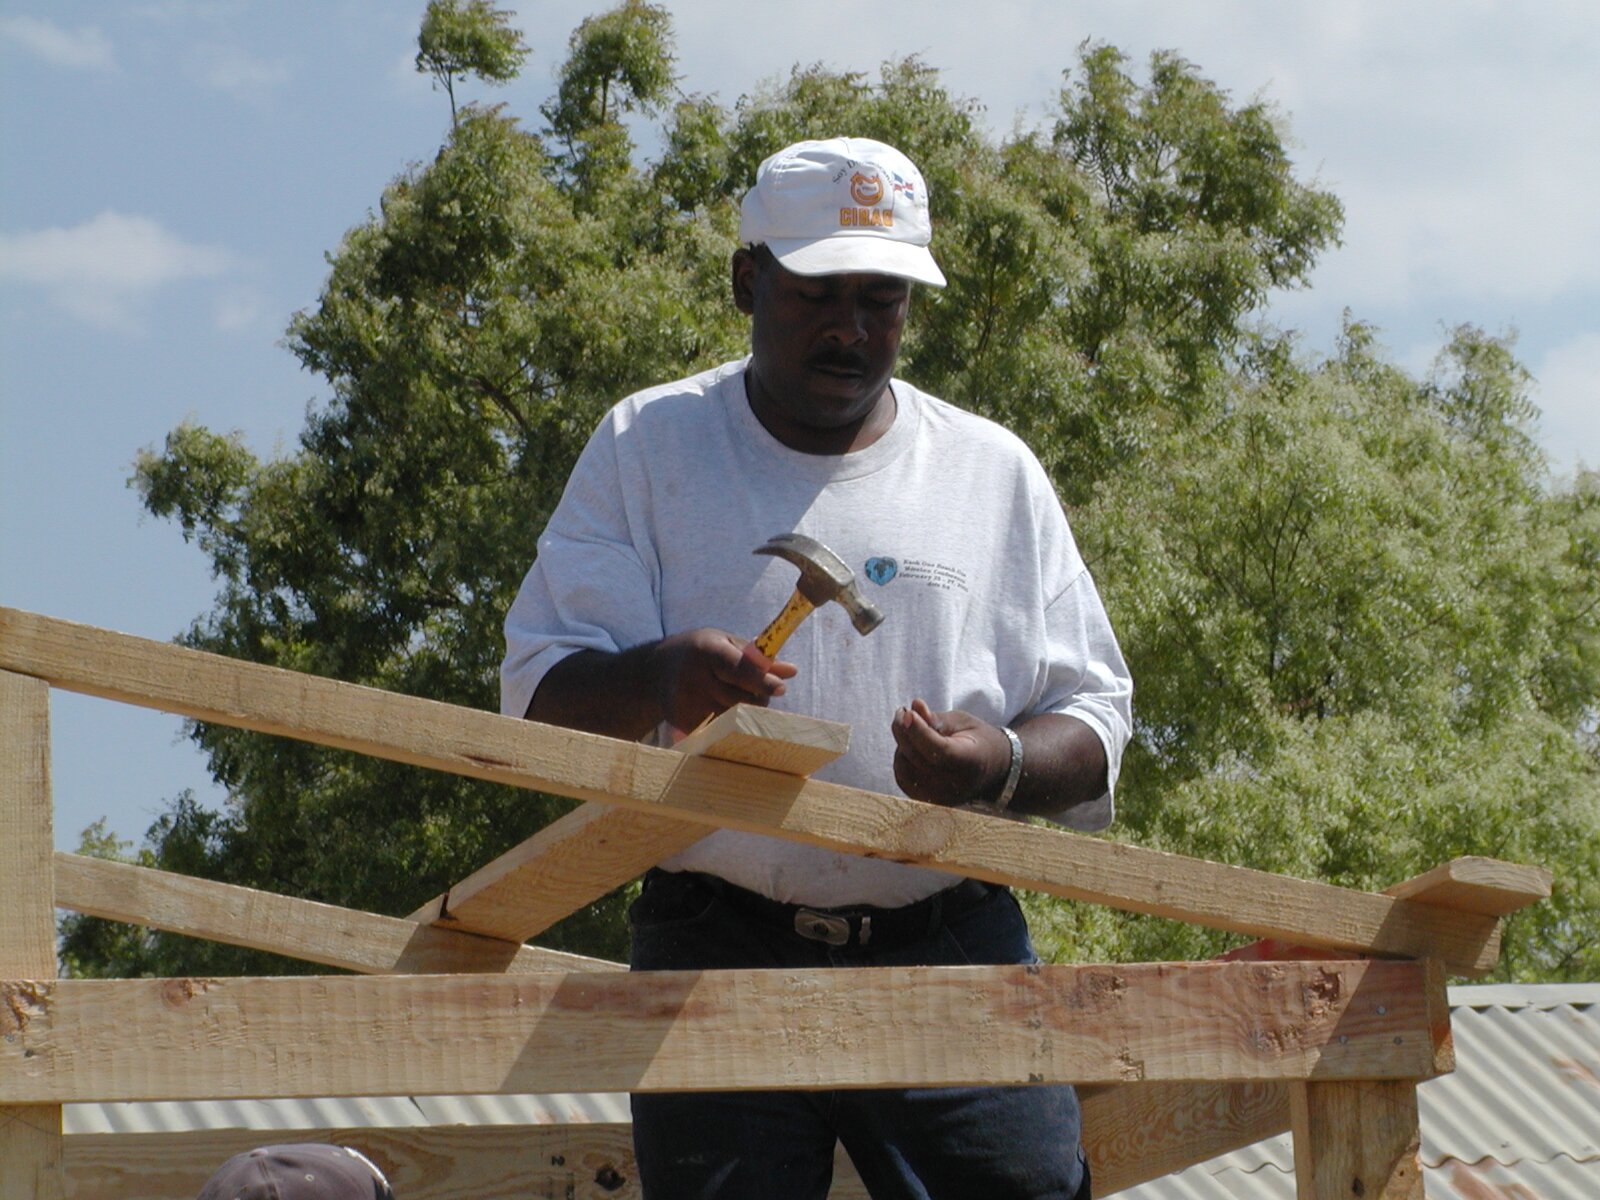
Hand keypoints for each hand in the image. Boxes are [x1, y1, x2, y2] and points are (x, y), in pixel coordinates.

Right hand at [653, 628, 797, 731]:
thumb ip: (756, 657)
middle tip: (761, 690)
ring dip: (745, 711)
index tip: (781, 688)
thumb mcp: (724, 642)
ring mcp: (686, 703)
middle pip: (741, 699)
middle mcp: (694, 678)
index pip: (739, 669)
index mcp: (706, 651)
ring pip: (733, 717)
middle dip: (759, 697)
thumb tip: (791, 672)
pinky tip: (718, 708)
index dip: (762, 681)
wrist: (653, 670)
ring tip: (736, 695)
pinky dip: (727, 722)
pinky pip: (718, 728)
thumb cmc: (698, 651)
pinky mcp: (682, 722)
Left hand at [890, 699, 1010, 806]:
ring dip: (902, 746)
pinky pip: (903, 779)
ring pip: (905, 769)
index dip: (919, 731)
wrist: (993, 769)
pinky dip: (901, 761)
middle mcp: (956, 785)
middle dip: (904, 732)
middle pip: (918, 758)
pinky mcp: (929, 802)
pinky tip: (910, 748)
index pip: (938, 750)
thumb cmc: (978, 740)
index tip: (907, 712)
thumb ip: (937, 718)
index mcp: (971, 762)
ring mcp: (941, 797)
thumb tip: (914, 707)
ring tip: (910, 730)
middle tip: (903, 712)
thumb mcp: (963, 722)